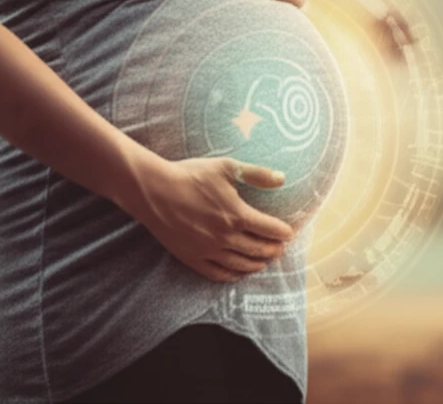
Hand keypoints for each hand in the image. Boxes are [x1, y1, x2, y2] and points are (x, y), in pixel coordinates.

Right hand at [126, 155, 295, 282]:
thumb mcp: (226, 168)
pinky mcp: (191, 257)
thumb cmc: (190, 176)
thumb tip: (282, 179)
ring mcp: (208, 250)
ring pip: (240, 264)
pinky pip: (216, 273)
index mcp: (237, 215)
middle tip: (279, 249)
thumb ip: (257, 174)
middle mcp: (226, 237)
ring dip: (256, 264)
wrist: (153, 190)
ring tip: (263, 261)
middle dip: (273, 250)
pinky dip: (232, 275)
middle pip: (258, 250)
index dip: (283, 232)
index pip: (270, 229)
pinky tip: (237, 273)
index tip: (288, 233)